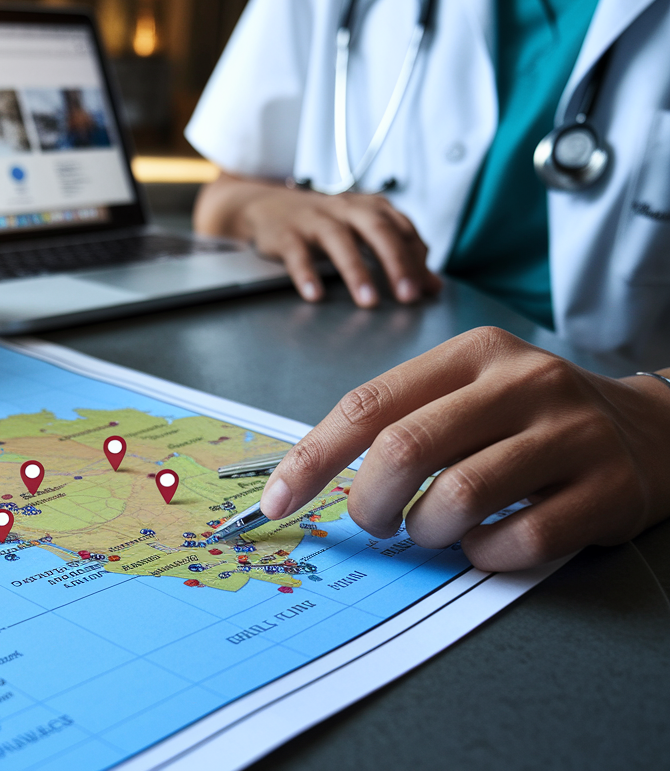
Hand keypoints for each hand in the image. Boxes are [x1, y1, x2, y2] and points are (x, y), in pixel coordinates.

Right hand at [193, 174, 441, 305]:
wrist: (267, 206)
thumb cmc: (324, 222)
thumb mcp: (363, 232)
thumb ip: (399, 256)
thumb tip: (433, 286)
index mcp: (370, 207)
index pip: (402, 230)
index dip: (417, 259)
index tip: (427, 289)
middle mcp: (345, 208)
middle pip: (377, 230)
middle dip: (396, 263)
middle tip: (408, 296)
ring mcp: (314, 219)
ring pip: (339, 241)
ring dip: (356, 272)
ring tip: (369, 302)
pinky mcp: (285, 233)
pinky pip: (297, 254)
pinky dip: (307, 274)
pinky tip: (315, 295)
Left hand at [257, 327, 669, 570]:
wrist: (654, 433)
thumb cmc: (531, 420)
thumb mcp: (468, 395)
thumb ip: (401, 421)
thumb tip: (311, 477)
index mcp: (472, 354)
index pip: (367, 405)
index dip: (312, 459)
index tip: (277, 501)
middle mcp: (522, 383)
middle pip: (404, 448)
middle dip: (367, 502)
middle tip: (374, 521)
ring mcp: (570, 434)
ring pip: (458, 496)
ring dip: (425, 531)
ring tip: (433, 530)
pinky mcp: (608, 489)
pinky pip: (519, 539)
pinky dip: (484, 554)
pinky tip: (486, 542)